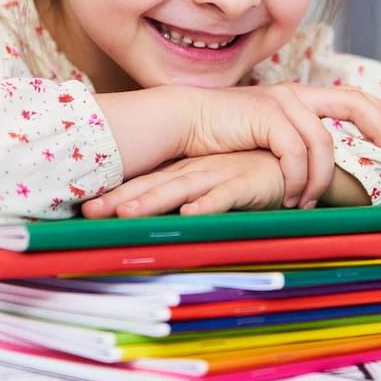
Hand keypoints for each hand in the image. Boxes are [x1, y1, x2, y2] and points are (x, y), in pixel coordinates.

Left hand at [82, 152, 284, 217]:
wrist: (296, 164)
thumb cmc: (254, 174)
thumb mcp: (216, 186)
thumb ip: (192, 198)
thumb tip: (164, 216)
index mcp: (187, 172)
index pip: (145, 183)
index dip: (116, 194)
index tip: (84, 209)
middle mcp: (197, 172)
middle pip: (153, 186)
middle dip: (120, 199)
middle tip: (88, 212)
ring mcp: (219, 175)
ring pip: (180, 190)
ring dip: (153, 201)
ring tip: (125, 215)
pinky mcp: (246, 183)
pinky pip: (224, 196)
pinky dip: (207, 206)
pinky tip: (189, 215)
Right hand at [174, 83, 380, 209]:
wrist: (184, 121)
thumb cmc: (223, 135)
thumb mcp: (266, 136)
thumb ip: (293, 143)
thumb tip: (323, 169)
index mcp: (299, 96)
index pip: (353, 96)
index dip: (380, 114)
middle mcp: (296, 94)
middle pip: (354, 103)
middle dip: (380, 129)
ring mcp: (282, 102)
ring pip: (323, 143)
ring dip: (320, 179)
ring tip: (306, 201)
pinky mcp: (266, 116)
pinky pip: (296, 153)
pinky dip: (296, 179)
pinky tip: (287, 196)